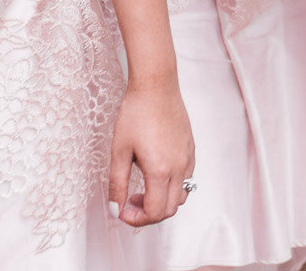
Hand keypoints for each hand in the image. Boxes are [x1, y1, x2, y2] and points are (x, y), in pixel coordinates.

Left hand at [109, 76, 193, 226]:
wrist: (156, 86)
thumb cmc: (135, 114)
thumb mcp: (119, 151)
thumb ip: (117, 184)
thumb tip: (115, 208)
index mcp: (160, 170)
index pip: (154, 213)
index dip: (136, 219)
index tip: (122, 210)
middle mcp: (179, 167)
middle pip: (170, 209)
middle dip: (148, 214)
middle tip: (130, 202)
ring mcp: (188, 158)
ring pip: (181, 196)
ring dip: (162, 202)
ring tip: (143, 189)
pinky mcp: (190, 149)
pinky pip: (187, 179)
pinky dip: (171, 187)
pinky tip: (155, 173)